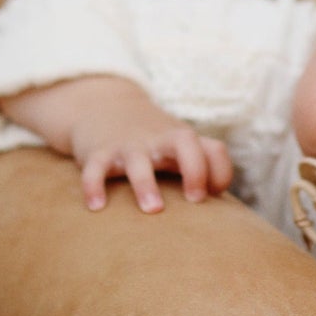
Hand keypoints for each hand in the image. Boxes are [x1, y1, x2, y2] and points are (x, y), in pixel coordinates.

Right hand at [0, 76, 232, 212]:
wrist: (102, 107)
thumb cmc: (152, 139)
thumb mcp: (180, 144)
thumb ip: (206, 165)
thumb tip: (222, 202)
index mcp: (182, 140)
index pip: (214, 150)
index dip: (220, 172)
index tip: (213, 195)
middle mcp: (158, 140)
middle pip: (185, 143)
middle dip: (194, 169)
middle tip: (194, 200)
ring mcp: (128, 145)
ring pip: (138, 161)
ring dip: (146, 184)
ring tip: (152, 209)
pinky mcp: (99, 153)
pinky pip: (95, 169)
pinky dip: (93, 186)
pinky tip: (96, 207)